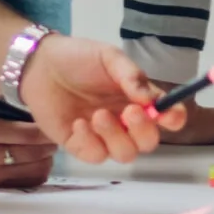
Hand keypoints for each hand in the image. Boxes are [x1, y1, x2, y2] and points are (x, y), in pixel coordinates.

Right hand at [0, 100, 57, 187]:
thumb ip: (18, 109)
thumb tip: (50, 116)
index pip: (31, 134)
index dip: (48, 130)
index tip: (55, 124)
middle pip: (36, 154)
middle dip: (50, 143)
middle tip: (54, 135)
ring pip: (37, 170)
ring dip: (47, 158)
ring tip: (44, 146)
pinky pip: (29, 181)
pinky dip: (38, 170)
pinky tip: (36, 159)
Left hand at [17, 35, 186, 163]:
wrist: (39, 65)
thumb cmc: (78, 58)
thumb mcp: (108, 58)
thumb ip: (132, 76)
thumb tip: (152, 100)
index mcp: (139, 99)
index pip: (167, 116)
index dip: (174, 119)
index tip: (169, 115)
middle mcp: (125, 121)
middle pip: (148, 142)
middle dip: (143, 131)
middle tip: (129, 112)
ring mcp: (103, 135)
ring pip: (124, 154)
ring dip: (115, 137)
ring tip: (97, 115)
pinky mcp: (80, 145)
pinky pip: (95, 156)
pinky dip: (90, 142)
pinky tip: (78, 123)